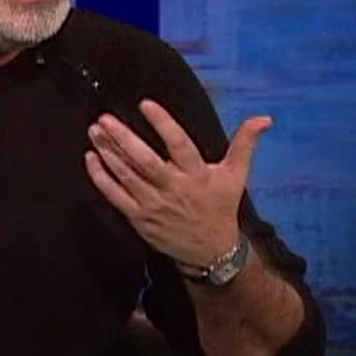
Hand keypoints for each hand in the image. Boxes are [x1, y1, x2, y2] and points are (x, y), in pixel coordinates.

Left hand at [84, 99, 271, 265]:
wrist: (211, 252)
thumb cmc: (220, 207)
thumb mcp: (236, 176)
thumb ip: (245, 144)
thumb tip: (264, 119)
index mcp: (198, 175)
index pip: (179, 144)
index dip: (163, 124)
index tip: (145, 104)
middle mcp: (174, 189)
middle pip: (145, 161)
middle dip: (123, 139)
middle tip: (104, 119)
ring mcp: (154, 205)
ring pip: (127, 176)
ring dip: (108, 152)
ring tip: (95, 130)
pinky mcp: (139, 218)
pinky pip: (115, 196)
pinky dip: (101, 178)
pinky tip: (90, 158)